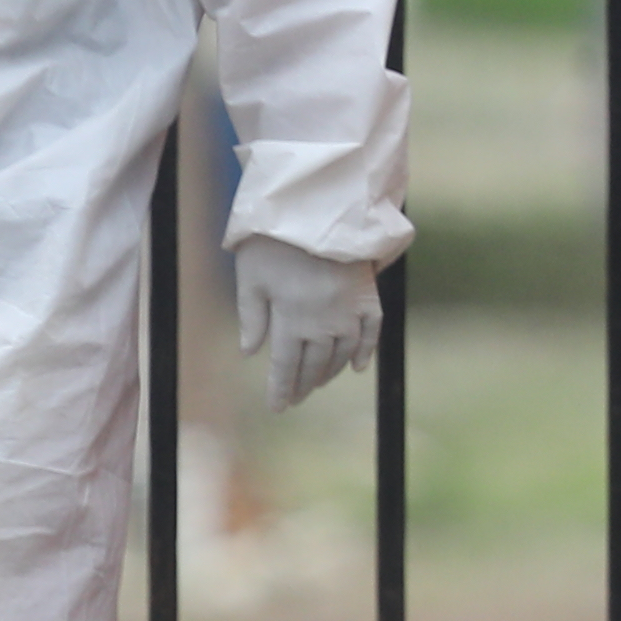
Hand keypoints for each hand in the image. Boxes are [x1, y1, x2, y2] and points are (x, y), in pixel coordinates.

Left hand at [234, 238, 382, 411]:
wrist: (318, 212)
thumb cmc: (274, 244)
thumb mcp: (250, 279)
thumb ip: (251, 317)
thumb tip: (249, 352)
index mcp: (290, 321)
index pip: (284, 366)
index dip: (280, 389)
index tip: (277, 408)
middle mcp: (323, 324)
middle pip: (313, 365)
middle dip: (302, 385)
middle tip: (294, 400)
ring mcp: (349, 313)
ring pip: (341, 354)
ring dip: (329, 373)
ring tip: (317, 384)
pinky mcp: (368, 298)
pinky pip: (371, 333)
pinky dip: (365, 352)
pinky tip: (357, 367)